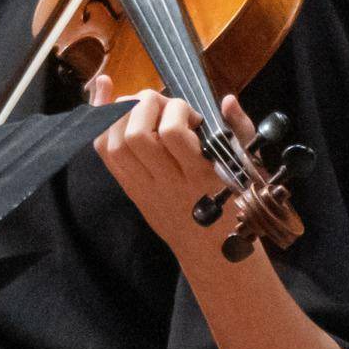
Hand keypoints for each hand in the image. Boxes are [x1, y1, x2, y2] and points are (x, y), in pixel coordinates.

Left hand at [97, 96, 238, 240]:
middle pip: (137, 135)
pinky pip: (104, 154)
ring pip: (115, 145)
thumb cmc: (232, 202)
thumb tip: (229, 100)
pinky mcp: (129, 189)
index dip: (176, 110)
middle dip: (146, 104)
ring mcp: (144, 188)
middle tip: (162, 104)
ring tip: (142, 108)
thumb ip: (240, 129)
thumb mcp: (245, 165)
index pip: (173, 133)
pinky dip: (103, 125)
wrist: (210, 248)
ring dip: (123, 114)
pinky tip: (111, 106)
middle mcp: (168, 182)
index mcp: (201, 175)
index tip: (191, 114)